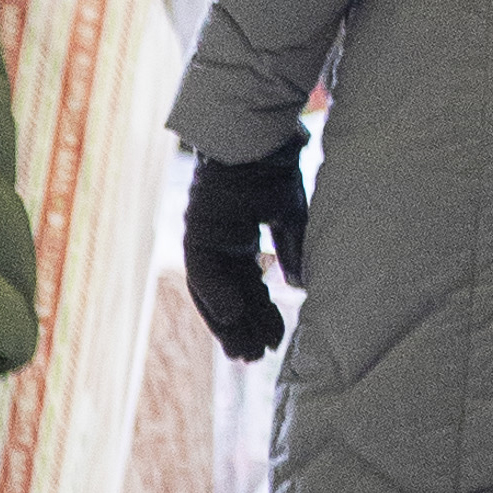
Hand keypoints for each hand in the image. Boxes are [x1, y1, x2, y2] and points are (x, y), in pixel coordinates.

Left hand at [183, 140, 306, 360]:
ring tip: (241, 350)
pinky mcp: (196, 227)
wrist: (262, 133)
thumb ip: (292, 252)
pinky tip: (231, 316)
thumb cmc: (276, 167)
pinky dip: (215, 293)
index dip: (260, 315)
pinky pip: (201, 268)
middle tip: (253, 359)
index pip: (248, 286)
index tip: (272, 342)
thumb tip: (296, 288)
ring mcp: (205, 234)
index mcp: (240, 239)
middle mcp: (220, 241)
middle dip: (240, 328)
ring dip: (226, 321)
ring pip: (211, 288)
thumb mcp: (291, 216)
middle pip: (228, 294)